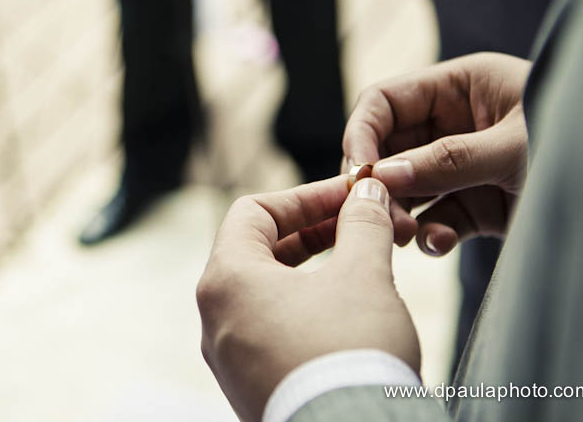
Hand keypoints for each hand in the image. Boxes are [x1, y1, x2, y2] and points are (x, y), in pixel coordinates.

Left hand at [197, 177, 419, 421]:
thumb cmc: (348, 355)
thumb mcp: (364, 275)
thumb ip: (363, 225)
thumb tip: (367, 194)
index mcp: (226, 280)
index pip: (253, 211)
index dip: (306, 197)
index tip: (349, 196)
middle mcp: (214, 319)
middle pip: (257, 252)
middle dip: (311, 233)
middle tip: (357, 226)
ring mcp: (228, 360)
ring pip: (264, 296)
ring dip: (310, 273)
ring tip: (358, 269)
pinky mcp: (249, 388)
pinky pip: (269, 335)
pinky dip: (302, 313)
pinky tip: (345, 318)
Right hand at [343, 52, 530, 255]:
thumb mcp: (516, 147)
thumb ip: (447, 160)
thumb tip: (382, 176)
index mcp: (462, 86)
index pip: (387, 100)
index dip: (363, 132)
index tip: (357, 171)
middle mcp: (455, 124)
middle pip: (390, 147)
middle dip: (381, 181)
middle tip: (378, 214)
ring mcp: (464, 166)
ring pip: (407, 187)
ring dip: (400, 212)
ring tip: (406, 234)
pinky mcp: (478, 206)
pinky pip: (436, 218)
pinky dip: (430, 234)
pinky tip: (439, 243)